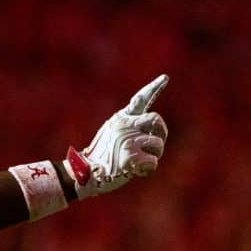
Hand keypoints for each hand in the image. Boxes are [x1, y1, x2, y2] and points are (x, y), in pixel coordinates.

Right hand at [65, 75, 169, 198]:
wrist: (85, 173)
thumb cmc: (100, 156)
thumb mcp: (111, 133)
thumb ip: (129, 126)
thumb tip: (152, 127)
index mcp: (120, 119)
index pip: (140, 100)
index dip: (154, 87)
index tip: (165, 78)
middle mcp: (125, 126)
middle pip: (157, 119)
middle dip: (162, 133)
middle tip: (155, 146)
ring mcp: (128, 141)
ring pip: (158, 144)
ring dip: (154, 156)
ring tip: (139, 162)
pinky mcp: (132, 157)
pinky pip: (153, 162)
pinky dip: (148, 169)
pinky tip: (135, 172)